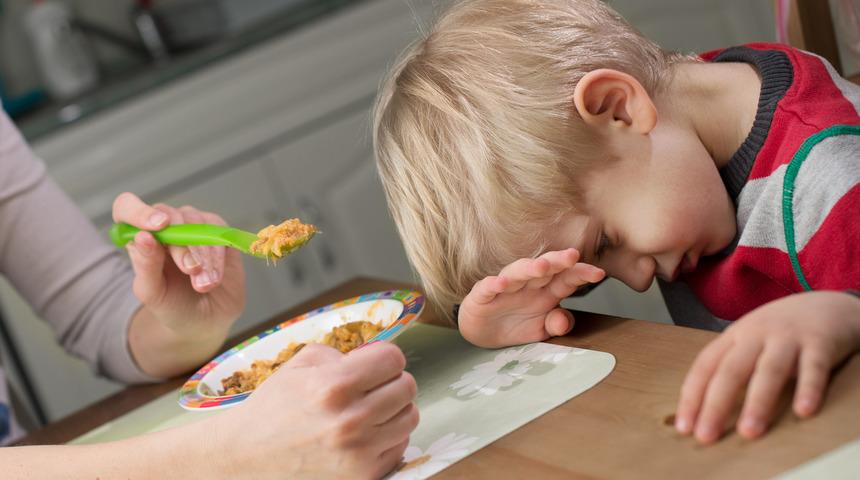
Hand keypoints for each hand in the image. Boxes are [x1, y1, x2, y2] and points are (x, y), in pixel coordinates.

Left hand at [112, 192, 244, 337]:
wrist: (205, 320)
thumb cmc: (172, 305)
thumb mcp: (152, 292)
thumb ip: (145, 265)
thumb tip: (143, 236)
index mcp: (139, 237)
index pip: (127, 207)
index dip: (139, 211)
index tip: (157, 227)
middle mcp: (165, 226)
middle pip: (169, 215)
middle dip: (181, 244)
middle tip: (190, 271)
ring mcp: (192, 226)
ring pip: (196, 223)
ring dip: (202, 255)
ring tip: (203, 284)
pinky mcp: (217, 232)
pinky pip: (218, 232)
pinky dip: (217, 257)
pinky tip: (214, 278)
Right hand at [214, 342, 418, 479]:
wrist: (248, 454)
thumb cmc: (275, 406)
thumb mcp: (302, 363)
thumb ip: (344, 354)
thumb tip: (377, 358)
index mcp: (334, 386)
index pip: (393, 359)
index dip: (384, 357)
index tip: (374, 363)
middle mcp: (350, 420)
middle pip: (407, 386)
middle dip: (391, 380)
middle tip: (373, 386)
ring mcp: (359, 452)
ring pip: (410, 417)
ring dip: (394, 409)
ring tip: (371, 409)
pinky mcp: (364, 475)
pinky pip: (400, 445)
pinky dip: (388, 436)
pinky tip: (365, 433)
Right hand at [458, 248, 605, 347]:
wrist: (483, 332)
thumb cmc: (517, 324)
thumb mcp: (542, 330)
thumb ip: (557, 324)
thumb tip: (563, 320)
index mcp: (547, 291)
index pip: (567, 278)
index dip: (582, 273)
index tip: (599, 273)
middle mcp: (528, 284)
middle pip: (545, 268)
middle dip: (558, 261)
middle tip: (572, 255)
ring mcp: (505, 287)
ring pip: (517, 272)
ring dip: (529, 268)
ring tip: (541, 267)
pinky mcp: (482, 295)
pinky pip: (488, 288)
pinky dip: (493, 284)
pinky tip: (501, 284)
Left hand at [674, 291, 859, 443]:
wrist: (826, 303)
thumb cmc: (780, 331)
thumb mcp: (749, 342)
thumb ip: (731, 368)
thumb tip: (705, 411)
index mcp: (734, 336)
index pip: (705, 366)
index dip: (692, 396)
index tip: (684, 427)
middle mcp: (756, 334)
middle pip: (731, 370)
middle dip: (716, 404)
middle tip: (706, 436)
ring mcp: (788, 336)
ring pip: (769, 370)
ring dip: (757, 402)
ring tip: (749, 431)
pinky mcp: (820, 341)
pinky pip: (813, 367)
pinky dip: (808, 388)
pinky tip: (803, 411)